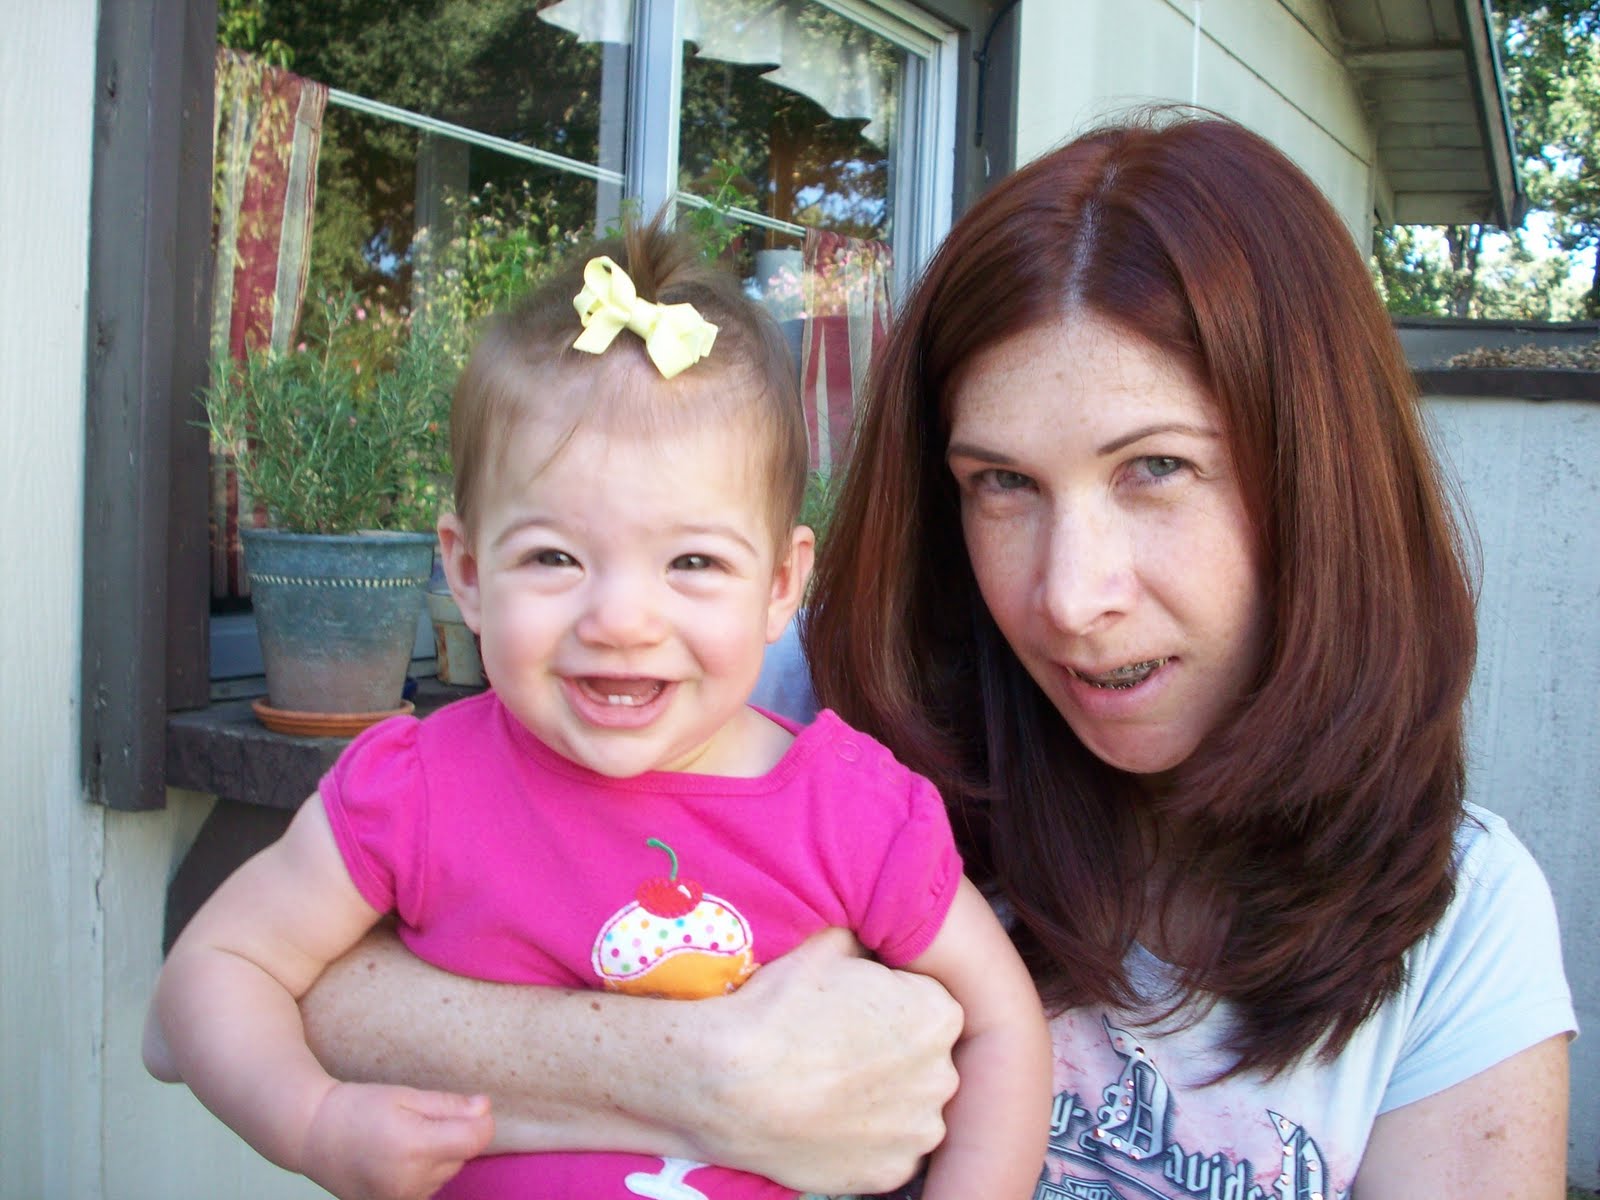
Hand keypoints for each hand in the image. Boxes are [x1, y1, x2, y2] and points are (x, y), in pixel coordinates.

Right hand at [300, 1082, 494, 1199]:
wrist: (313, 1136)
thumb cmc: (358, 1107)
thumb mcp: (405, 1095)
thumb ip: (448, 1106)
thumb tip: (485, 1109)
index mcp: (414, 1146)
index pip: (475, 1140)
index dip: (480, 1121)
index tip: (472, 1107)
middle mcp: (411, 1180)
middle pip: (462, 1156)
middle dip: (454, 1135)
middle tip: (419, 1120)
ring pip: (447, 1173)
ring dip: (440, 1155)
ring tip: (405, 1139)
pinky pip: (429, 1187)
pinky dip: (425, 1172)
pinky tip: (400, 1158)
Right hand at [693, 928, 963, 1195]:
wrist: (730, 1082)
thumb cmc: (778, 1008)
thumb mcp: (827, 947)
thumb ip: (865, 944)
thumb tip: (870, 943)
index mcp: (938, 1016)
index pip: (928, 1007)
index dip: (890, 1006)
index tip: (854, 1011)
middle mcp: (942, 1077)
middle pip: (925, 1060)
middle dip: (894, 1054)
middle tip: (840, 1049)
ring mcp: (918, 1132)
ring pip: (910, 1110)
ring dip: (883, 1101)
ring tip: (830, 1087)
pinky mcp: (889, 1174)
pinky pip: (887, 1152)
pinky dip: (865, 1141)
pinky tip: (827, 1120)